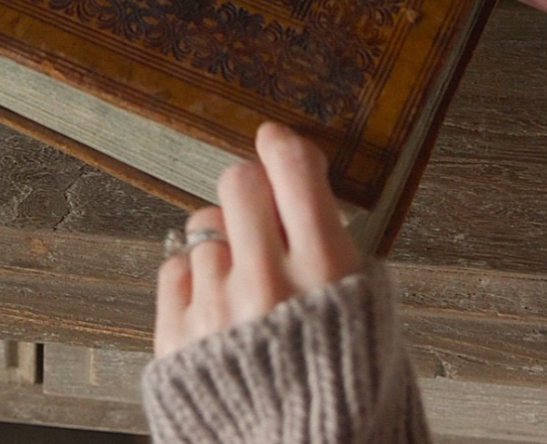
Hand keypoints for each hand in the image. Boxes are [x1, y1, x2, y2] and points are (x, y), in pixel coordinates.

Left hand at [153, 122, 362, 358]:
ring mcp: (217, 309)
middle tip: (261, 214)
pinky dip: (195, 278)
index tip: (279, 143)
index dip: (283, 147)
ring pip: (203, 225)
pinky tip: (220, 304)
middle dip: (251, 190)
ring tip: (246, 282)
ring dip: (224, 242)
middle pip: (239, 182)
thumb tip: (307, 195)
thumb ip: (335, 252)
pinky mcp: (177, 337)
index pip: (293, 170)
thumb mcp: (372, 318)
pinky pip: (174, 267)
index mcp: (326, 274)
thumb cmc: (348, 402)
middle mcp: (267, 284)